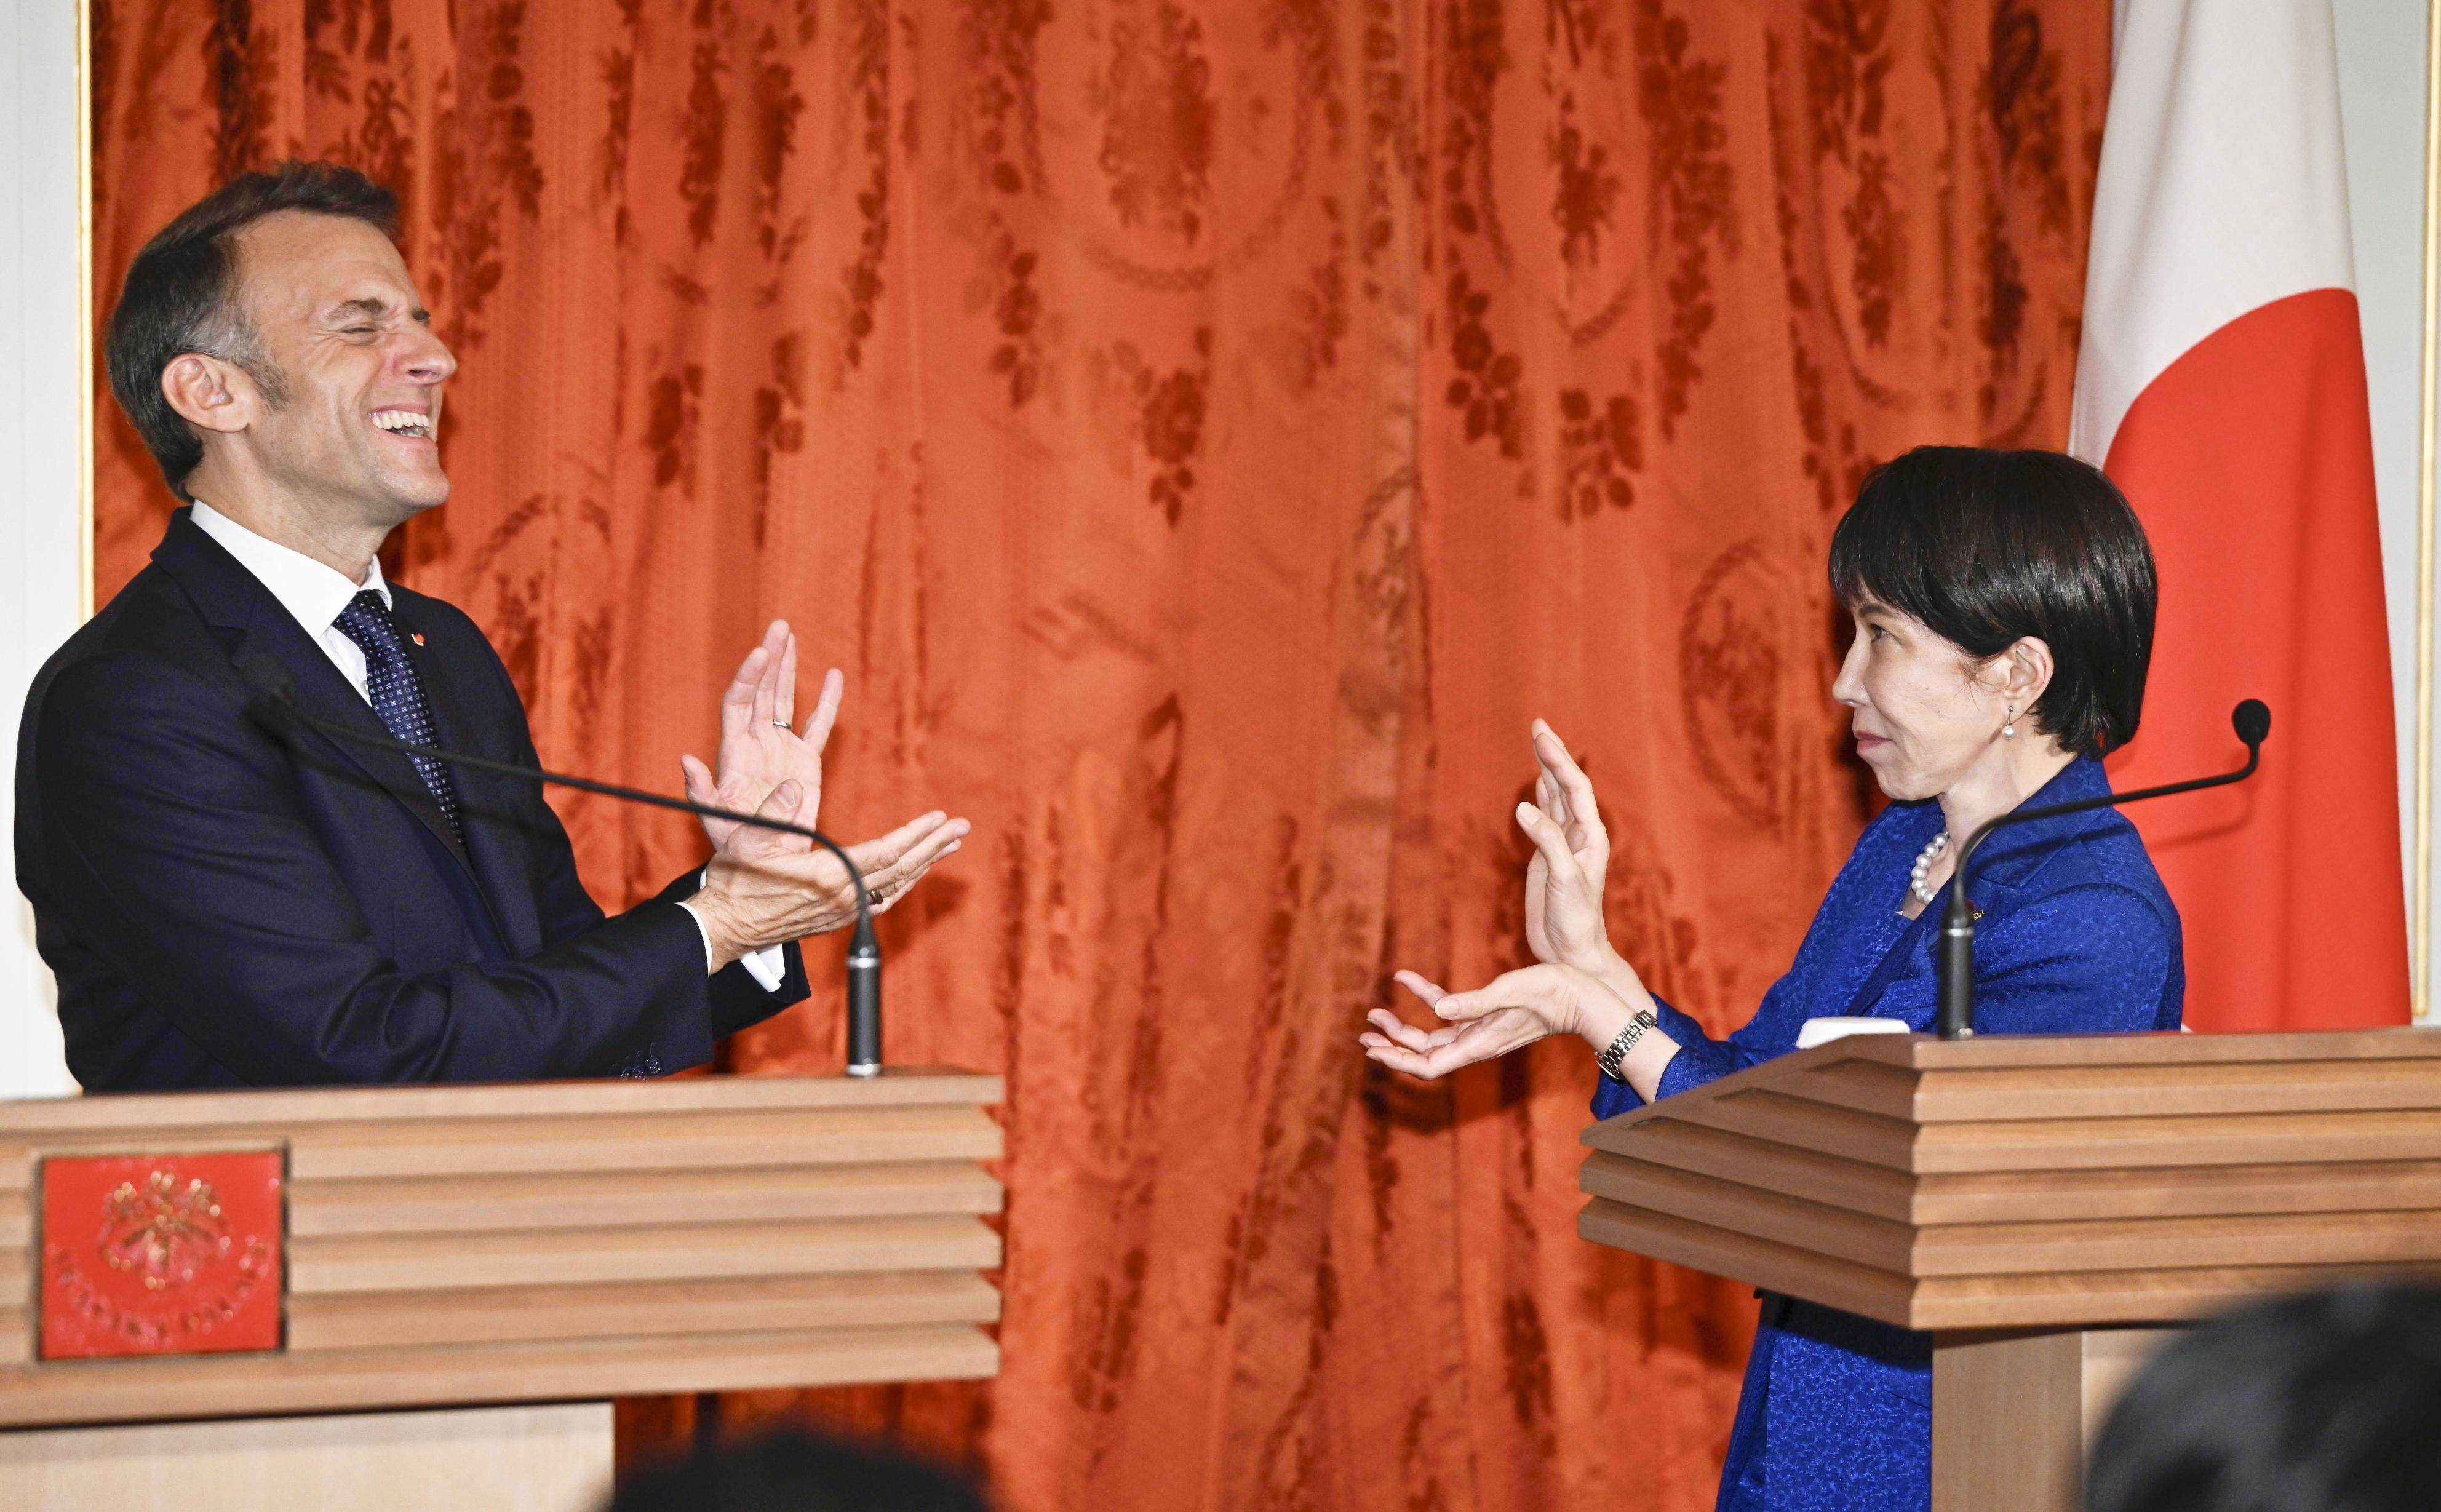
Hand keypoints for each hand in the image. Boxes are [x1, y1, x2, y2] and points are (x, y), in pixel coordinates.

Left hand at [682, 620, 842, 850]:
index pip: (740, 702)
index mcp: (734, 753)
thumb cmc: (736, 846)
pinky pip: (817, 726)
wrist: (764, 863)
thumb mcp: (714, 821)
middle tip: (779, 627)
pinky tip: (833, 676)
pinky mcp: (804, 762)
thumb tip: (687, 760)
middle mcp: (756, 743)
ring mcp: (780, 749)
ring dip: (788, 668)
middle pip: (762, 691)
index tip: (760, 652)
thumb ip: (701, 792)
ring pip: (785, 700)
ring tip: (790, 635)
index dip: (749, 677)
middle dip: (770, 658)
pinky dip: (826, 703)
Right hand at [690, 781, 970, 967]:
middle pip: (902, 870)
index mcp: (828, 876)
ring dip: (925, 864)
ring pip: (897, 886)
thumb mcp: (748, 839)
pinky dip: (904, 883)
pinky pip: (883, 900)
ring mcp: (843, 911)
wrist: (725, 927)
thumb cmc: (734, 881)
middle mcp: (843, 897)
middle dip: (934, 846)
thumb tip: (794, 784)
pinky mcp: (838, 918)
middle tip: (962, 827)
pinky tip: (913, 872)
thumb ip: (776, 810)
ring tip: (948, 845)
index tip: (941, 817)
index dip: (917, 834)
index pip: (887, 852)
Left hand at [1359, 963, 1640, 1081]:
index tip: (1371, 1049)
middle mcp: (1475, 1043)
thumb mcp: (1513, 991)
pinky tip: (1405, 978)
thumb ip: (1475, 1002)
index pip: (1428, 1065)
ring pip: (1431, 1036)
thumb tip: (1438, 1010)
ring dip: (1402, 1028)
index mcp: (1479, 1043)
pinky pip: (1449, 1011)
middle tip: (1363, 1033)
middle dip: (1391, 1046)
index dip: (1396, 1060)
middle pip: (1423, 1055)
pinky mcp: (1486, 1016)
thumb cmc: (1554, 992)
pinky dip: (1426, 997)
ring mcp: (1480, 1032)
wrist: (1584, 996)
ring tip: (1376, 1014)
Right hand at [1521, 719, 1613, 970]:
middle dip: (1552, 753)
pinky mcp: (1548, 857)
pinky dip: (1539, 795)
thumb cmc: (1575, 921)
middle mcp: (1580, 835)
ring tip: (1537, 740)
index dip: (1558, 760)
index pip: (1575, 788)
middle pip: (1567, 785)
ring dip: (1546, 769)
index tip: (1539, 736)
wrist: (1572, 954)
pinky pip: (1544, 817)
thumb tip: (1524, 805)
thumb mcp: (1563, 879)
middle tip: (1538, 724)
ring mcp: (1563, 845)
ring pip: (1555, 797)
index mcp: (1591, 837)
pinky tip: (1535, 782)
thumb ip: (1548, 841)